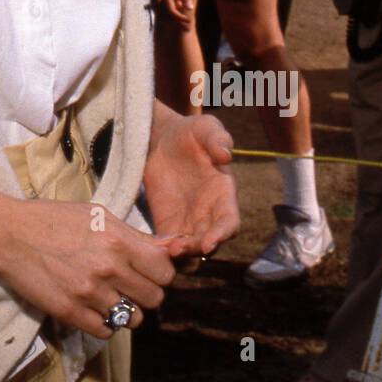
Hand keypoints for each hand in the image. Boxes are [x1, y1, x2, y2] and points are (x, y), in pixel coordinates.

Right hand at [0, 198, 175, 339]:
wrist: (8, 234)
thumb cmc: (52, 218)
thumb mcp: (97, 215)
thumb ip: (134, 235)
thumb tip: (172, 247)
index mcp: (117, 240)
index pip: (165, 271)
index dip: (159, 273)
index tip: (147, 272)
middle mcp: (108, 267)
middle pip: (154, 298)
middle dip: (144, 293)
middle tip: (127, 285)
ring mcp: (89, 292)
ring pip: (132, 319)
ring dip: (124, 310)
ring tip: (109, 298)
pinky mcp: (70, 312)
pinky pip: (105, 331)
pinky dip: (103, 323)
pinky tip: (93, 308)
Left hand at [143, 112, 238, 258]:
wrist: (162, 137)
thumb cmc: (190, 132)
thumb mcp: (205, 128)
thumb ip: (217, 139)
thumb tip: (226, 155)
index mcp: (223, 193)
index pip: (229, 222)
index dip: (222, 234)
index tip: (209, 243)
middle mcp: (208, 212)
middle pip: (208, 240)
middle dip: (197, 248)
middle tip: (179, 248)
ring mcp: (188, 219)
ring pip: (190, 246)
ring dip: (181, 253)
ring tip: (167, 250)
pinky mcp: (167, 221)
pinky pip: (168, 242)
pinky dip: (163, 249)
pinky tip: (152, 248)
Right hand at [161, 0, 193, 28]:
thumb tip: (190, 9)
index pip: (171, 11)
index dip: (180, 17)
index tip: (189, 21)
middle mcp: (164, 0)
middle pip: (169, 15)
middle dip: (179, 23)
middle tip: (188, 29)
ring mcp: (165, 1)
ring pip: (170, 14)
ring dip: (178, 21)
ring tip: (187, 28)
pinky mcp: (168, 1)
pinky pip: (171, 10)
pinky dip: (178, 15)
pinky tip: (184, 19)